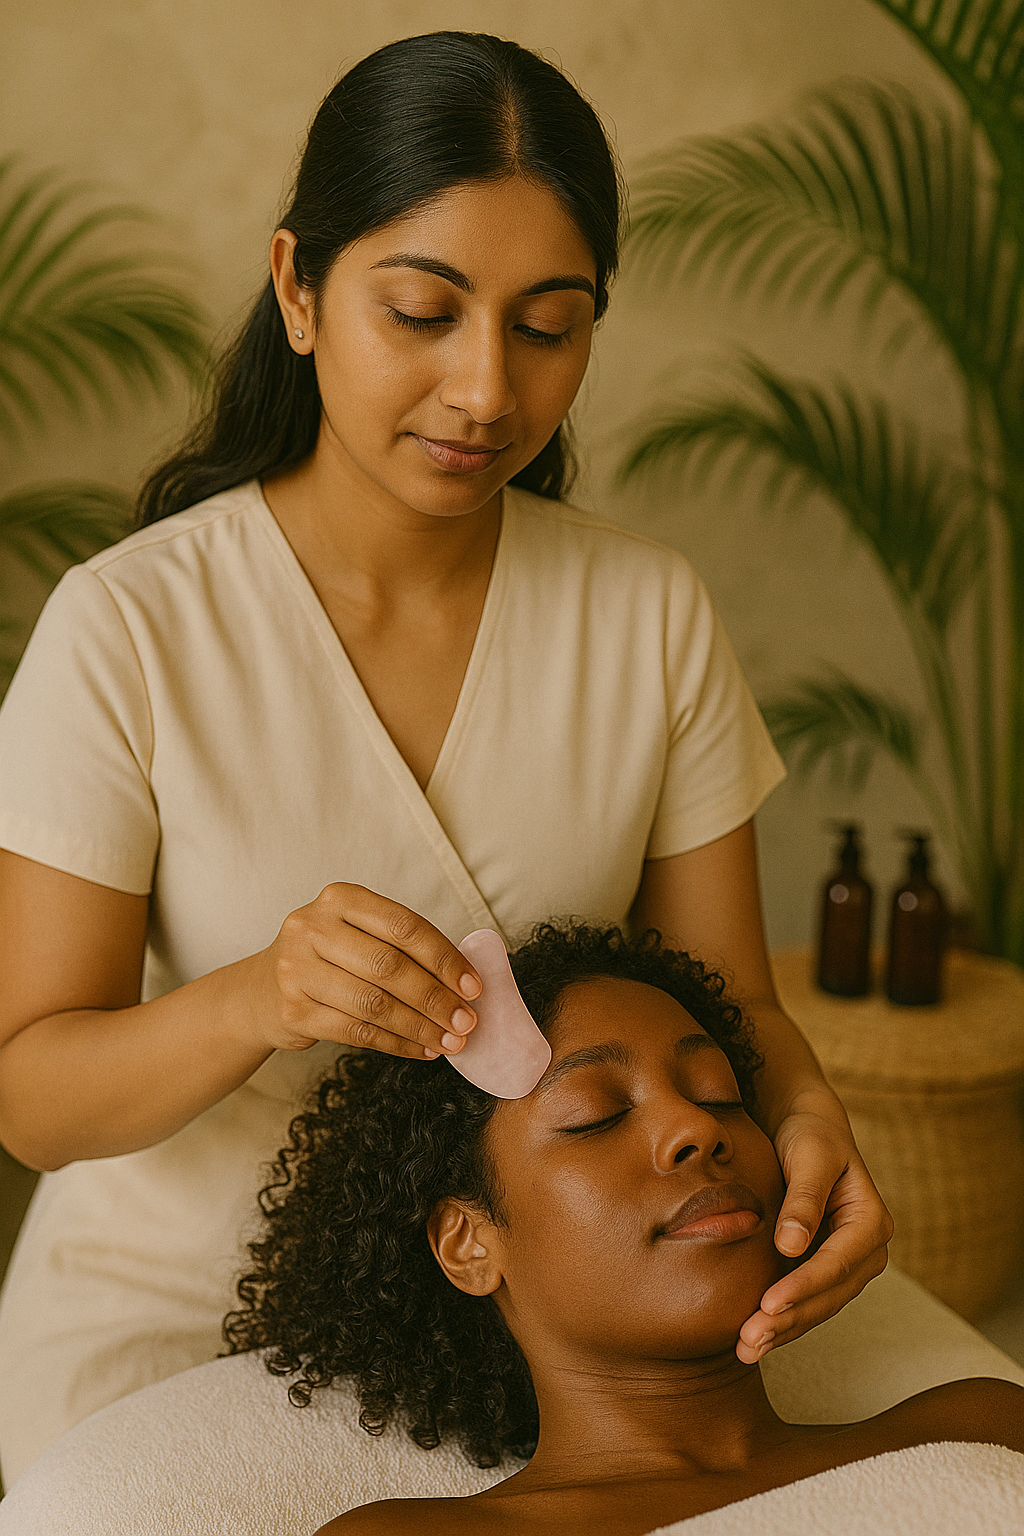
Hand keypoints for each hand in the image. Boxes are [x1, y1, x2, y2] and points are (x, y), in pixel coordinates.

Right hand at [250, 883, 481, 1059]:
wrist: (259, 991)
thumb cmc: (328, 959)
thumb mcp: (356, 935)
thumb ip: (402, 948)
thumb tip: (465, 981)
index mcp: (340, 898)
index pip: (404, 926)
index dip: (444, 958)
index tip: (473, 985)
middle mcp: (313, 927)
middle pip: (389, 966)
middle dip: (436, 997)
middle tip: (467, 1020)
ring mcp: (297, 969)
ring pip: (374, 1003)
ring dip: (420, 1026)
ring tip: (450, 1040)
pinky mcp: (293, 1011)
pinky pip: (357, 1031)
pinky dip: (396, 1044)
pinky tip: (421, 1050)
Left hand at [736, 1089, 892, 1362]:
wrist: (806, 1127)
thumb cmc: (809, 1135)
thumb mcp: (809, 1156)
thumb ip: (803, 1198)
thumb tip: (791, 1246)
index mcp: (871, 1222)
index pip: (836, 1264)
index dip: (803, 1287)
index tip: (768, 1304)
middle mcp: (866, 1250)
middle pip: (829, 1295)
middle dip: (790, 1320)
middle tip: (749, 1340)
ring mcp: (847, 1264)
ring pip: (818, 1306)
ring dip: (784, 1330)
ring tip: (746, 1349)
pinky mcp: (824, 1269)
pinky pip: (806, 1301)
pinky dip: (783, 1319)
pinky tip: (755, 1337)